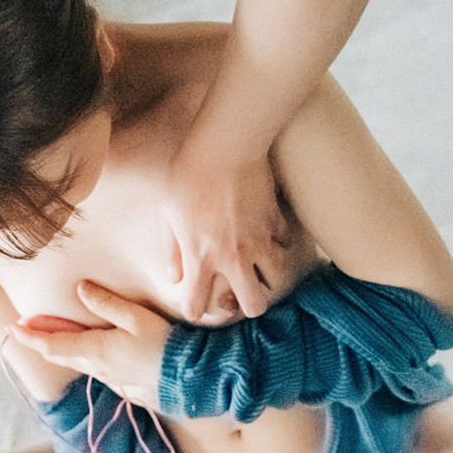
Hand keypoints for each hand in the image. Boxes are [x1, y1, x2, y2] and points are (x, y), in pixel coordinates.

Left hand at [7, 281, 171, 408]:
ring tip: (56, 336)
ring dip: (64, 351)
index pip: (52, 345)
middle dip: (43, 342)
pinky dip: (88, 360)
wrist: (196, 380)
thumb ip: (107, 303)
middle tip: (28, 328)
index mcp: (97, 351)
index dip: (30, 337)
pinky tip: (95, 353)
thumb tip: (81, 289)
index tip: (13, 329)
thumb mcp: (138, 317)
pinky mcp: (131, 389)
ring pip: (81, 365)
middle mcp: (101, 370)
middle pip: (62, 357)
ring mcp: (116, 382)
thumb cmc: (169, 345)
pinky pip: (101, 374)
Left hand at [162, 151, 288, 321]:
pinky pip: (285, 245)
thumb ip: (170, 249)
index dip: (195, 310)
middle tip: (242, 293)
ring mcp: (260, 241)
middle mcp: (234, 257)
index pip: (198, 307)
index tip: (196, 303)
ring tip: (260, 269)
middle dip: (248, 305)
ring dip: (269, 277)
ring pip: (277, 280)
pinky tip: (270, 237)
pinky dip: (279, 246)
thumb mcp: (167, 213)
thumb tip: (174, 276)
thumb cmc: (188, 174)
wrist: (224, 142)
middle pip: (254, 305)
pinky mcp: (276, 221)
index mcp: (201, 258)